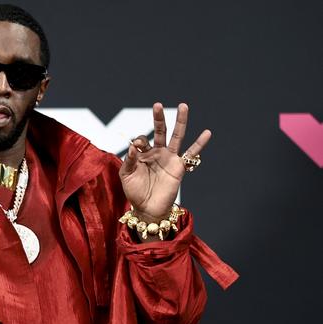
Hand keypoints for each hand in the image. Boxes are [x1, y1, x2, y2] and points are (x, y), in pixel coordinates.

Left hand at [119, 103, 210, 221]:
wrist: (148, 208)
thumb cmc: (135, 192)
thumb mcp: (126, 176)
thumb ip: (128, 161)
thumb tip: (132, 147)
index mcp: (142, 153)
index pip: (142, 139)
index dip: (139, 140)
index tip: (137, 146)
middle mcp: (157, 152)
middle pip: (160, 131)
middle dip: (159, 118)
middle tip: (157, 105)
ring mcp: (169, 158)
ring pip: (176, 136)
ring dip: (181, 121)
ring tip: (183, 106)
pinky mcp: (179, 166)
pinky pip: (191, 154)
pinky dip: (200, 143)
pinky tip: (207, 133)